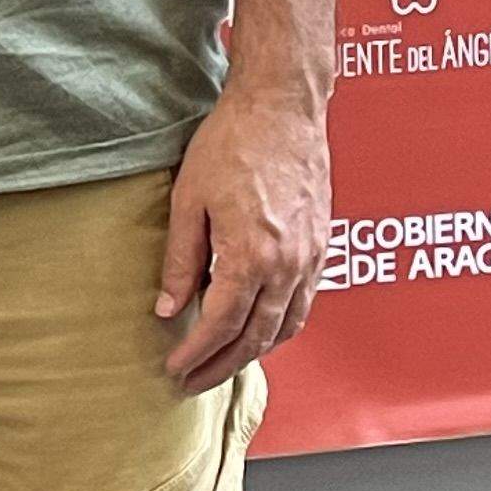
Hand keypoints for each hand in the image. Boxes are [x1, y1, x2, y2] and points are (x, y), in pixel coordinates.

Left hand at [153, 89, 329, 396]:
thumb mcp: (189, 200)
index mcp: (252, 255)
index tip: (174, 369)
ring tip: (222, 364)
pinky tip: (259, 329)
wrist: (282, 107)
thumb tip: (169, 309)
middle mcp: (288, 265)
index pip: (222, 325)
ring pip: (286, 327)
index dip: (196, 354)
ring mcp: (311, 258)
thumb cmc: (232, 143)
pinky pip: (304, 304)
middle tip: (192, 383)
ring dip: (254, 353)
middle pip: (257, 338)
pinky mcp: (322, 246)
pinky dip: (281, 327)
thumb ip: (180, 260)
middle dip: (222, 366)